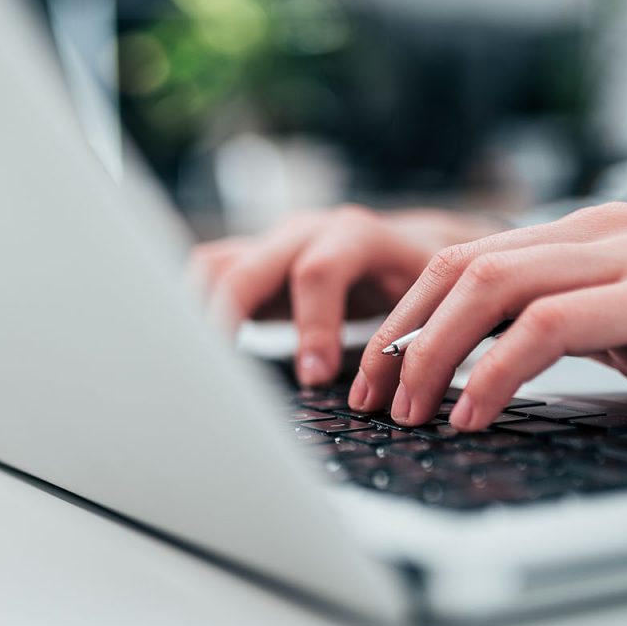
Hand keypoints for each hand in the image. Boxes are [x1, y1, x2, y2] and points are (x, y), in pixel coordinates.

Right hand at [188, 205, 504, 384]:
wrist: (411, 249)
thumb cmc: (426, 283)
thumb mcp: (433, 302)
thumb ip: (413, 336)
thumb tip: (395, 393)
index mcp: (358, 236)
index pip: (319, 271)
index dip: (312, 325)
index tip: (314, 378)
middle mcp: (306, 232)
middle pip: (248, 267)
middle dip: (232, 322)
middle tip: (229, 380)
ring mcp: (273, 244)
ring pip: (215, 266)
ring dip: (200, 313)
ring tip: (198, 367)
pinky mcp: (252, 262)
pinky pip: (208, 276)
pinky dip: (193, 308)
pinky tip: (193, 351)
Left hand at [349, 202, 626, 428]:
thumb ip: (569, 331)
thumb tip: (485, 375)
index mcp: (590, 236)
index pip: (466, 260)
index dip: (406, 315)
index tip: (374, 374)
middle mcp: (604, 232)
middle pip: (461, 266)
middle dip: (401, 334)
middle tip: (368, 398)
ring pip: (492, 285)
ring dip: (432, 351)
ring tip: (406, 411)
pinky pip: (550, 323)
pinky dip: (496, 368)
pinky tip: (471, 412)